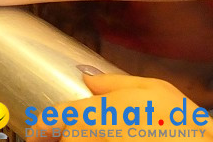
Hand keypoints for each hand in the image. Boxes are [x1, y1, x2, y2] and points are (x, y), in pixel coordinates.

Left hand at [27, 73, 212, 136]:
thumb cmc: (178, 121)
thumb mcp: (148, 88)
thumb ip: (111, 82)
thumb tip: (88, 78)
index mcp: (89, 112)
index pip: (48, 119)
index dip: (39, 127)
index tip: (36, 133)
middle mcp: (87, 137)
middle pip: (64, 139)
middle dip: (65, 138)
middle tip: (76, 136)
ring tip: (109, 137)